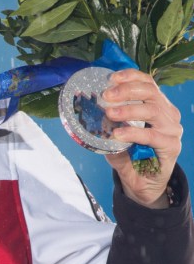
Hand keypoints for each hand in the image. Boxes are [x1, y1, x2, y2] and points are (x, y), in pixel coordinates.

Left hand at [101, 70, 181, 206]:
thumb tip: (91, 113)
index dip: (131, 77)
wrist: (143, 186)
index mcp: (158, 106)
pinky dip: (134, 133)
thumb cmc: (131, 158)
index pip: (148, 84)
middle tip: (107, 96)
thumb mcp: (117, 139)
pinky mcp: (171, 146)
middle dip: (127, 91)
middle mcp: (168, 114)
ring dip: (129, 110)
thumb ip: (109, 126)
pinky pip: (152, 135)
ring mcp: (172, 130)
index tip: (112, 78)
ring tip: (110, 114)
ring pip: (153, 111)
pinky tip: (119, 134)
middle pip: (151, 93)